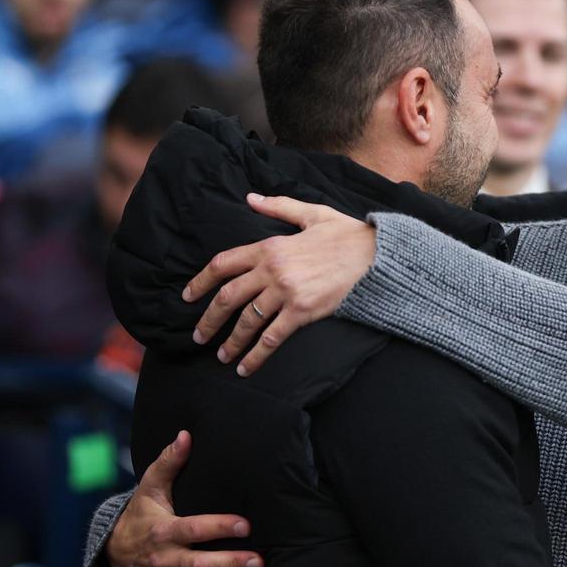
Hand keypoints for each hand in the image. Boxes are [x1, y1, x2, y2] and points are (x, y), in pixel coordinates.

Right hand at [107, 431, 261, 566]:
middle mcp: (167, 557)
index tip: (245, 525)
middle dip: (228, 564)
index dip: (218, 528)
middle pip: (198, 565)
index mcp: (164, 530)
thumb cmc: (141, 514)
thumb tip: (185, 435)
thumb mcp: (149, 488)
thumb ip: (168, 463)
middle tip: (257, 561)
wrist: (115, 551)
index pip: (193, 528)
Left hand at [185, 194, 375, 376]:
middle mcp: (273, 270)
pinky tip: (246, 368)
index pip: (223, 264)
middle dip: (209, 319)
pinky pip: (272, 337)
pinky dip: (256, 355)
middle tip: (198, 335)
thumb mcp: (313, 213)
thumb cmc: (348, 235)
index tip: (188, 296)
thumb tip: (250, 198)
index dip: (200, 281)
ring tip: (221, 356)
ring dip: (230, 341)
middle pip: (228, 297)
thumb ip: (278, 207)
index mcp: (271, 245)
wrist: (379, 257)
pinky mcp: (303, 312)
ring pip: (246, 320)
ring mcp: (286, 292)